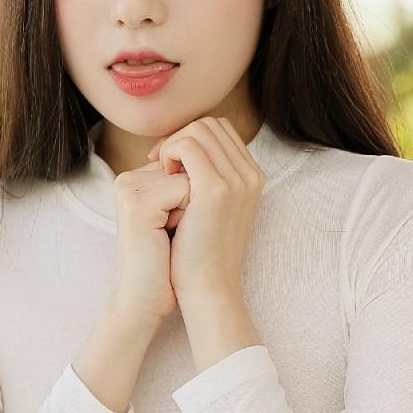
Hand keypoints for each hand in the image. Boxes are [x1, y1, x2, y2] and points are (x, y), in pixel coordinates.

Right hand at [108, 155, 190, 322]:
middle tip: (176, 230)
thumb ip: (187, 183)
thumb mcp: (178, 213)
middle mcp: (130, 178)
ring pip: (189, 175)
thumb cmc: (169, 261)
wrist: (146, 298)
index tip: (177, 226)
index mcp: (138, 178)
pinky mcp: (137, 204)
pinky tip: (168, 237)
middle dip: (196, 197)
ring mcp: (130, 188)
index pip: (187, 162)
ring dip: (193, 205)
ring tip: (173, 232)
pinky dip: (188, 214)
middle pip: (189, 166)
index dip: (196, 195)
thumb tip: (218, 159)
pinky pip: (184, 190)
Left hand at [148, 116, 264, 308]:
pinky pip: (188, 145)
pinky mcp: (216, 189)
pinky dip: (169, 153)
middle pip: (210, 125)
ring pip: (199, 129)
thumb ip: (205, 179)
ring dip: (174, 145)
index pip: (220, 131)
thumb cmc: (200, 252)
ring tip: (163, 173)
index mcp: (252, 177)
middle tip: (160, 164)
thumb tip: (182, 154)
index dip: (190, 138)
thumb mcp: (209, 210)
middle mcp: (250, 174)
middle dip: (180, 138)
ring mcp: (237, 180)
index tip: (168, 162)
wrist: (207, 287)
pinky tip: (162, 175)